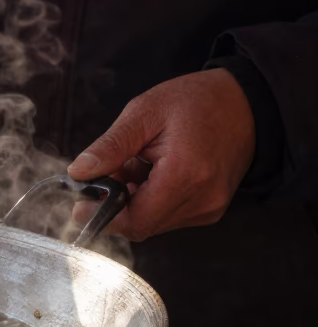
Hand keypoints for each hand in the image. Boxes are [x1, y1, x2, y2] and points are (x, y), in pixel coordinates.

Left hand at [67, 68, 255, 240]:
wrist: (247, 102)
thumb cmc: (197, 101)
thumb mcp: (145, 113)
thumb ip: (110, 147)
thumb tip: (78, 172)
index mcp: (185, 176)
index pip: (134, 221)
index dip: (102, 215)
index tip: (81, 200)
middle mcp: (201, 200)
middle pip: (141, 225)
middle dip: (116, 204)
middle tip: (111, 171)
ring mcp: (209, 208)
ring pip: (152, 222)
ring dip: (133, 201)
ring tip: (136, 165)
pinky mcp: (210, 208)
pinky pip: (168, 216)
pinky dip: (151, 200)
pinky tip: (153, 172)